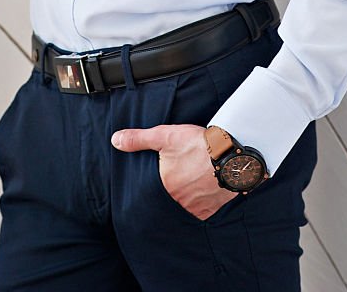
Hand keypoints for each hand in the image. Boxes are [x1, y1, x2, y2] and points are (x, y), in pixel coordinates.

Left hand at [111, 123, 241, 219]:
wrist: (232, 155)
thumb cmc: (197, 145)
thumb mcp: (164, 136)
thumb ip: (138, 140)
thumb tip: (115, 141)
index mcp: (164, 188)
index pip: (152, 190)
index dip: (156, 181)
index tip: (162, 174)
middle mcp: (179, 202)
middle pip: (170, 198)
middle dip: (171, 189)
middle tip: (177, 177)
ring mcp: (197, 208)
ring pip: (186, 205)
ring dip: (186, 196)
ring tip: (190, 181)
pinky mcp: (212, 210)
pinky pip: (202, 210)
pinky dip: (201, 201)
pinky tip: (202, 190)